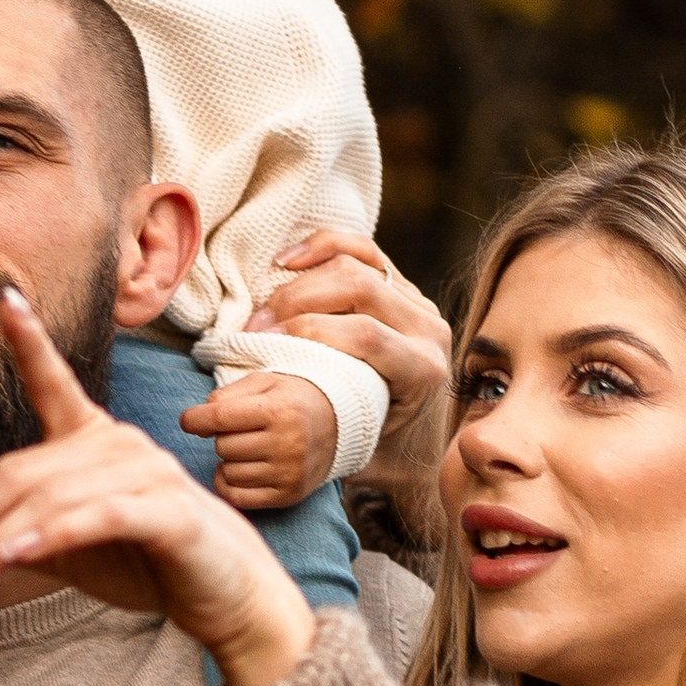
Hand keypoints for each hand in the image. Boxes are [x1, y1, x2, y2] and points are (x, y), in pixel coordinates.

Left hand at [0, 289, 319, 685]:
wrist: (226, 599)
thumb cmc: (142, 563)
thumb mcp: (48, 550)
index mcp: (90, 440)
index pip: (53, 383)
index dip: (29, 343)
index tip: (5, 299)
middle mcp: (116, 443)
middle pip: (15, 476)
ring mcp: (146, 473)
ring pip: (45, 501)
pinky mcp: (169, 512)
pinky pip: (97, 516)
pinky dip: (50, 535)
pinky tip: (15, 555)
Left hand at [179, 367, 339, 514]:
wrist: (337, 424)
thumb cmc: (290, 399)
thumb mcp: (263, 383)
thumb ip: (225, 396)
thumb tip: (193, 423)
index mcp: (279, 411)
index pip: (219, 418)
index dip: (194, 419)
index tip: (189, 420)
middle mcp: (286, 444)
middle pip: (223, 446)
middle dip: (222, 437)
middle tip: (240, 430)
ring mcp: (288, 473)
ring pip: (228, 472)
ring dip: (228, 461)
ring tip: (247, 448)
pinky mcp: (288, 495)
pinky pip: (237, 497)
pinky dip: (229, 484)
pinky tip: (240, 469)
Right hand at [247, 230, 451, 516]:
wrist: (414, 428)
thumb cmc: (374, 439)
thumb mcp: (358, 439)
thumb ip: (327, 415)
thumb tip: (270, 395)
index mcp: (424, 371)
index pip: (367, 335)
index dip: (311, 332)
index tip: (266, 347)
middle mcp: (428, 329)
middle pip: (359, 288)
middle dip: (297, 302)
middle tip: (256, 329)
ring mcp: (416, 300)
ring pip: (356, 263)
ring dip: (299, 282)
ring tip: (264, 309)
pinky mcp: (399, 281)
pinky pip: (360, 247)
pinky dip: (319, 247)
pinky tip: (285, 262)